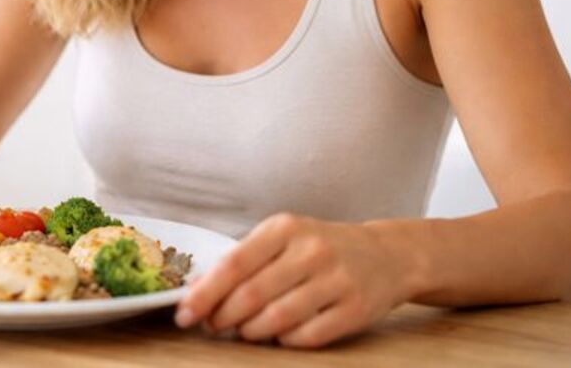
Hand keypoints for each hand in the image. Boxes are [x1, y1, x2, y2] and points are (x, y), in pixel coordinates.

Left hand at [175, 213, 413, 347]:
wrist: (386, 255)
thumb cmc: (319, 248)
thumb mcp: (282, 240)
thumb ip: (242, 261)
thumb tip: (197, 290)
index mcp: (285, 228)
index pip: (234, 264)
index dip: (205, 293)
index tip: (184, 314)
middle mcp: (312, 250)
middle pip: (251, 295)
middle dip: (223, 317)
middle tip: (212, 326)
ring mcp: (336, 280)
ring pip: (277, 320)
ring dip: (250, 332)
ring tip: (243, 331)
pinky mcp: (355, 310)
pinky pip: (306, 337)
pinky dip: (283, 341)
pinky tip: (278, 335)